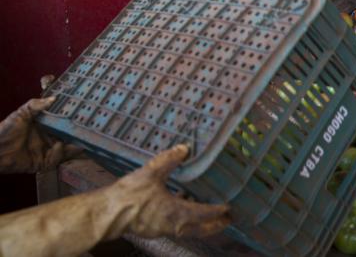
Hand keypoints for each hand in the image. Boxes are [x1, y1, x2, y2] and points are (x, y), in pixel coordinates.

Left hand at [0, 97, 81, 173]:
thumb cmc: (6, 130)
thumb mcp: (20, 114)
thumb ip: (35, 105)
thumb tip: (54, 97)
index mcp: (46, 126)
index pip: (64, 122)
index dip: (73, 119)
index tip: (85, 112)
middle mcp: (50, 138)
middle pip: (69, 136)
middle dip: (80, 133)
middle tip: (92, 127)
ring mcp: (48, 151)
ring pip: (67, 149)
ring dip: (75, 145)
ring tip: (86, 140)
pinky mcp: (44, 163)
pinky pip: (56, 159)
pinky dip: (59, 154)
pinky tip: (59, 146)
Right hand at [105, 144, 231, 238]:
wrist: (104, 214)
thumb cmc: (128, 196)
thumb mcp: (151, 173)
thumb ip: (169, 160)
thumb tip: (184, 148)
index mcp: (177, 213)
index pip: (204, 213)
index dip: (218, 211)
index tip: (229, 208)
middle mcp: (172, 225)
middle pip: (200, 229)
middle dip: (215, 225)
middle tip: (227, 220)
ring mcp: (161, 229)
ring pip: (188, 230)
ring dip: (200, 224)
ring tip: (208, 216)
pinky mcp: (152, 228)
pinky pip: (174, 226)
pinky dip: (184, 220)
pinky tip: (180, 206)